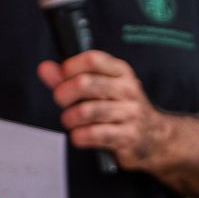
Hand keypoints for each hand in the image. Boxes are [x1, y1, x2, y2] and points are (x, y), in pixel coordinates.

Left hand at [38, 52, 169, 168]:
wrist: (154, 137)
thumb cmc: (119, 109)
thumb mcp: (97, 88)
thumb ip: (67, 78)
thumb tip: (44, 68)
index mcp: (121, 71)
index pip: (92, 59)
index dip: (69, 67)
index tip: (63, 78)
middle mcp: (128, 89)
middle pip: (84, 83)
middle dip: (63, 95)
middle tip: (63, 103)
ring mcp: (130, 113)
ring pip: (85, 111)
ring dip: (69, 119)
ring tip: (71, 121)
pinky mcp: (127, 136)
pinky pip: (92, 134)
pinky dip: (79, 136)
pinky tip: (80, 135)